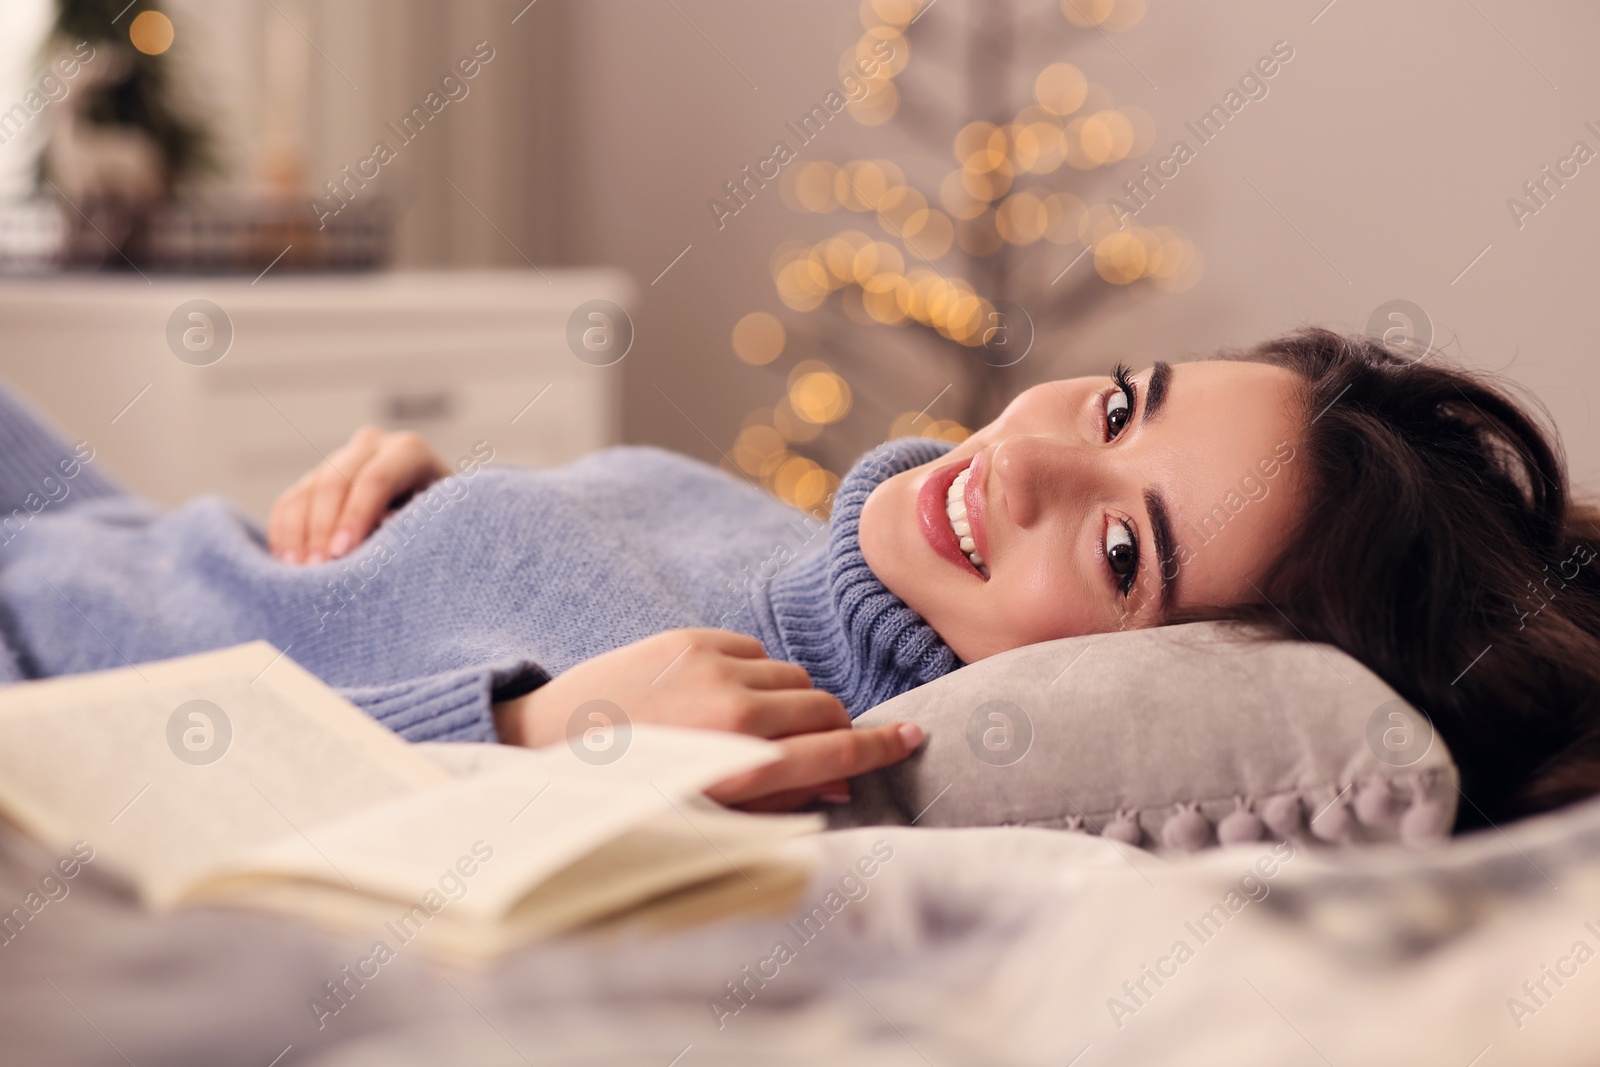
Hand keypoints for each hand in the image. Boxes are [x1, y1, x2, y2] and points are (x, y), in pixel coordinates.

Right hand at [268, 427, 447, 563]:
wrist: (431, 518)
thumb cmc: (441, 525)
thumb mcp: (438, 522)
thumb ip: (410, 524)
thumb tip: (377, 528)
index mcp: (407, 452)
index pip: (376, 478)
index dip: (356, 515)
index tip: (343, 553)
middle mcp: (370, 447)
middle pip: (334, 482)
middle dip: (323, 528)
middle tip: (318, 569)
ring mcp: (338, 461)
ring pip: (305, 492)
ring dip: (298, 534)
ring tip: (298, 572)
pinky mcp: (314, 480)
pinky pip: (288, 503)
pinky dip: (283, 532)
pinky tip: (285, 561)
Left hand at [493, 628, 924, 812]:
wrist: (546, 744)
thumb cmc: (630, 792)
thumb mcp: (708, 813)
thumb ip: (780, 797)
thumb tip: (843, 780)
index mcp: (738, 768)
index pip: (836, 750)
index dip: (881, 746)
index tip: (913, 737)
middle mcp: (732, 714)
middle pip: (824, 706)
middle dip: (835, 726)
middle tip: (824, 744)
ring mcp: (711, 668)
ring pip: (793, 676)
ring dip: (791, 700)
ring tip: (756, 725)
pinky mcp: (690, 638)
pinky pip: (756, 651)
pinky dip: (755, 674)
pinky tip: (721, 697)